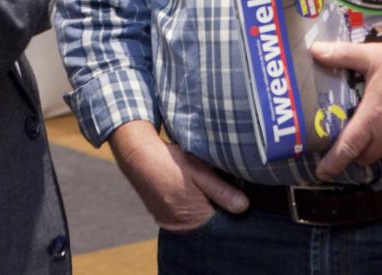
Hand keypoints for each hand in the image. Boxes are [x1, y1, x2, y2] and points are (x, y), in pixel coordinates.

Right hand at [111, 121, 248, 231]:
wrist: (137, 155)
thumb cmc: (169, 161)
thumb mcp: (199, 171)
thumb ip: (222, 190)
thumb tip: (245, 207)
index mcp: (195, 217)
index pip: (224, 224)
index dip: (233, 211)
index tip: (241, 197)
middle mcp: (182, 226)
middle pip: (212, 223)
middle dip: (221, 209)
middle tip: (224, 188)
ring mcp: (171, 223)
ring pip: (199, 219)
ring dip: (207, 206)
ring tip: (206, 187)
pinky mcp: (164, 217)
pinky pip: (187, 216)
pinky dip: (194, 205)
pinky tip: (194, 190)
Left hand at [310, 33, 381, 179]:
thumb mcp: (373, 56)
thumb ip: (341, 55)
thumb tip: (314, 49)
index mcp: (373, 118)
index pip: (347, 148)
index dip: (332, 163)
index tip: (321, 174)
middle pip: (364, 156)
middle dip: (353, 152)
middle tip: (346, 139)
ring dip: (374, 147)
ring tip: (370, 128)